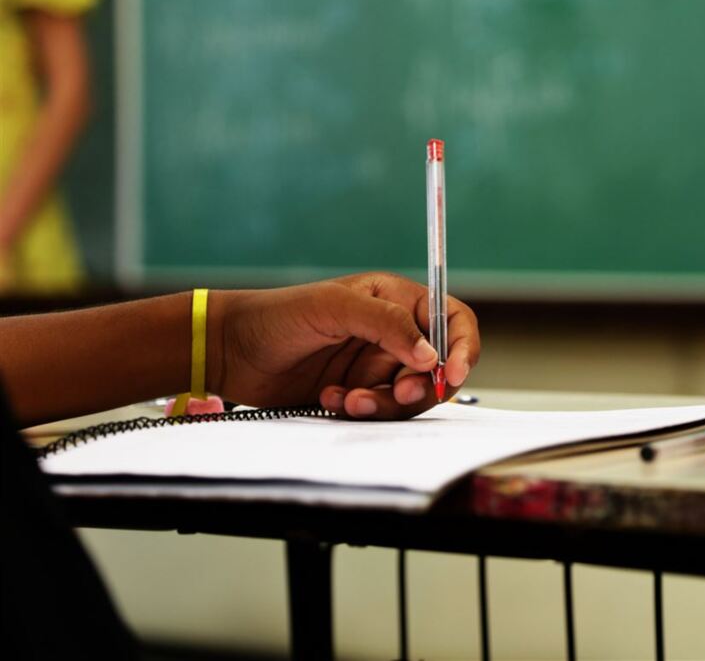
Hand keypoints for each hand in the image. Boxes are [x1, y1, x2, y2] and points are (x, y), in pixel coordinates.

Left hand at [209, 273, 479, 419]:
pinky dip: (361, 411)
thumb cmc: (277, 314)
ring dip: (385, 403)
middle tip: (394, 394)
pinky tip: (330, 399)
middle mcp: (393, 333)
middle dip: (420, 386)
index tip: (454, 373)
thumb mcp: (334, 306)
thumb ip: (388, 324)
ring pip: (409, 396)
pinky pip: (380, 412)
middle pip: (438, 367)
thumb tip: (432, 354)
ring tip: (349, 399)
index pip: (452, 319)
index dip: (463, 346)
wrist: (232, 351)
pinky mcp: (358, 393)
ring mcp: (376, 365)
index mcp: (396, 300)